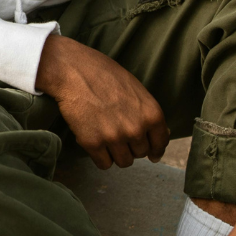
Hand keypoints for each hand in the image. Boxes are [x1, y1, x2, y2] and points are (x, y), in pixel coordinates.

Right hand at [34, 35, 168, 168]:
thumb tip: (162, 133)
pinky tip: (96, 144)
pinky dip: (101, 157)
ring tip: (107, 139)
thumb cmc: (104, 74)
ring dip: (117, 154)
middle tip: (119, 134)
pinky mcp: (93, 143)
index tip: (152, 155)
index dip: (156, 150)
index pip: (160, 143)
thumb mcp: (136, 88)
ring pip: (124, 162)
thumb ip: (148, 112)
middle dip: (131, 146)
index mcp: (151, 113)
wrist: (72, 71)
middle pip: (140, 153)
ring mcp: (114, 138)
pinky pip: (104, 164)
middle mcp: (136, 129)